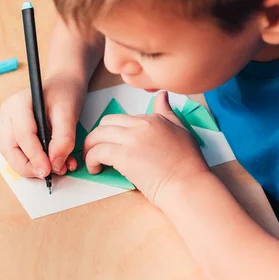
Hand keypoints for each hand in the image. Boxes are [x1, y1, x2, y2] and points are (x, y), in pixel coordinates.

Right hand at [0, 73, 85, 177]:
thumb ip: (63, 139)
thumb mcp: (69, 113)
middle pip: (10, 150)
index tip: (49, 171)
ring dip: (31, 168)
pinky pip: (19, 154)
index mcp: (18, 104)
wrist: (63, 85)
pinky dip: (34, 163)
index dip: (35, 157)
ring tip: (54, 169)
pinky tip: (52, 163)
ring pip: (12, 155)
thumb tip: (55, 164)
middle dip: (28, 167)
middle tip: (48, 175)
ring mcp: (7, 125)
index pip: (23, 136)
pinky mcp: (13, 134)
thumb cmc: (64, 94)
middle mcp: (7, 115)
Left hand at [83, 91, 209, 205]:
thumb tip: (162, 95)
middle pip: (105, 123)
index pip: (121, 119)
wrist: (188, 184)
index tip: (112, 145)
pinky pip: (97, 152)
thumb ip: (167, 113)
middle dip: (97, 136)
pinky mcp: (124, 156)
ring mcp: (131, 139)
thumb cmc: (188, 164)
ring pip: (97, 135)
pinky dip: (91, 160)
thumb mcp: (181, 130)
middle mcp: (140, 125)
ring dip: (90, 148)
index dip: (113, 132)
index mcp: (152, 119)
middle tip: (96, 150)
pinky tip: (95, 169)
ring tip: (91, 161)